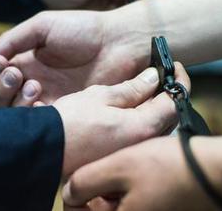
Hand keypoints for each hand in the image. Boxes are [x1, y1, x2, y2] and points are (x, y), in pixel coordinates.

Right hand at [0, 10, 151, 106]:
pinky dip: (34, 115)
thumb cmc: (83, 29)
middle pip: (2, 96)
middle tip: (16, 75)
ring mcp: (49, 99)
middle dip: (2, 87)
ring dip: (16, 100)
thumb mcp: (42, 26)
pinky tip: (41, 102)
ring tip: (35, 85)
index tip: (2, 62)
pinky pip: (41, 122)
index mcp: (27, 62)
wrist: (119, 43)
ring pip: (17, 112)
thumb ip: (13, 40)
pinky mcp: (66, 113)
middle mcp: (34, 82)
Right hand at [54, 63, 189, 176]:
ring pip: (152, 126)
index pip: (174, 102)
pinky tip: (124, 111)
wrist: (43, 149)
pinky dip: (137, 120)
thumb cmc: (67, 123)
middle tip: (158, 77)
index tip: (176, 67)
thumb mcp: (99, 97)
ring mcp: (129, 151)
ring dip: (151, 107)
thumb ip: (131, 89)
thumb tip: (153, 78)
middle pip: (166, 116)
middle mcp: (140, 144)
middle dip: (165, 95)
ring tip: (141, 91)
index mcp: (141, 127)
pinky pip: (137, 135)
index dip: (179, 80)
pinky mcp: (117, 155)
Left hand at [62, 136, 217, 210]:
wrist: (218, 170)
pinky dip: (134, 194)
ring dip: (117, 193)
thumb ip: (85, 182)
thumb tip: (68, 194)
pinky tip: (144, 176)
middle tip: (112, 173)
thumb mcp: (118, 166)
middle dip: (99, 196)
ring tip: (131, 171)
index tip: (79, 185)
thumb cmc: (168, 167)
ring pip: (121, 208)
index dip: (75, 202)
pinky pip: (139, 205)